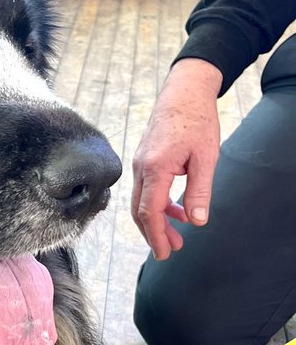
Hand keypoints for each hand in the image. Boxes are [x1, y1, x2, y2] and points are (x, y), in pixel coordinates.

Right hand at [131, 59, 222, 259]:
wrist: (183, 92)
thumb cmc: (196, 120)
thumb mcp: (206, 158)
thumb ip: (200, 191)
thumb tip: (196, 221)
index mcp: (155, 168)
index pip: (150, 211)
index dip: (156, 235)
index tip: (164, 252)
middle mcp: (141, 168)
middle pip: (139, 211)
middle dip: (153, 234)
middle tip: (170, 251)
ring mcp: (139, 163)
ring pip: (141, 201)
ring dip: (157, 221)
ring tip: (177, 236)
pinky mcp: (144, 160)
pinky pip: (146, 189)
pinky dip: (158, 204)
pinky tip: (177, 209)